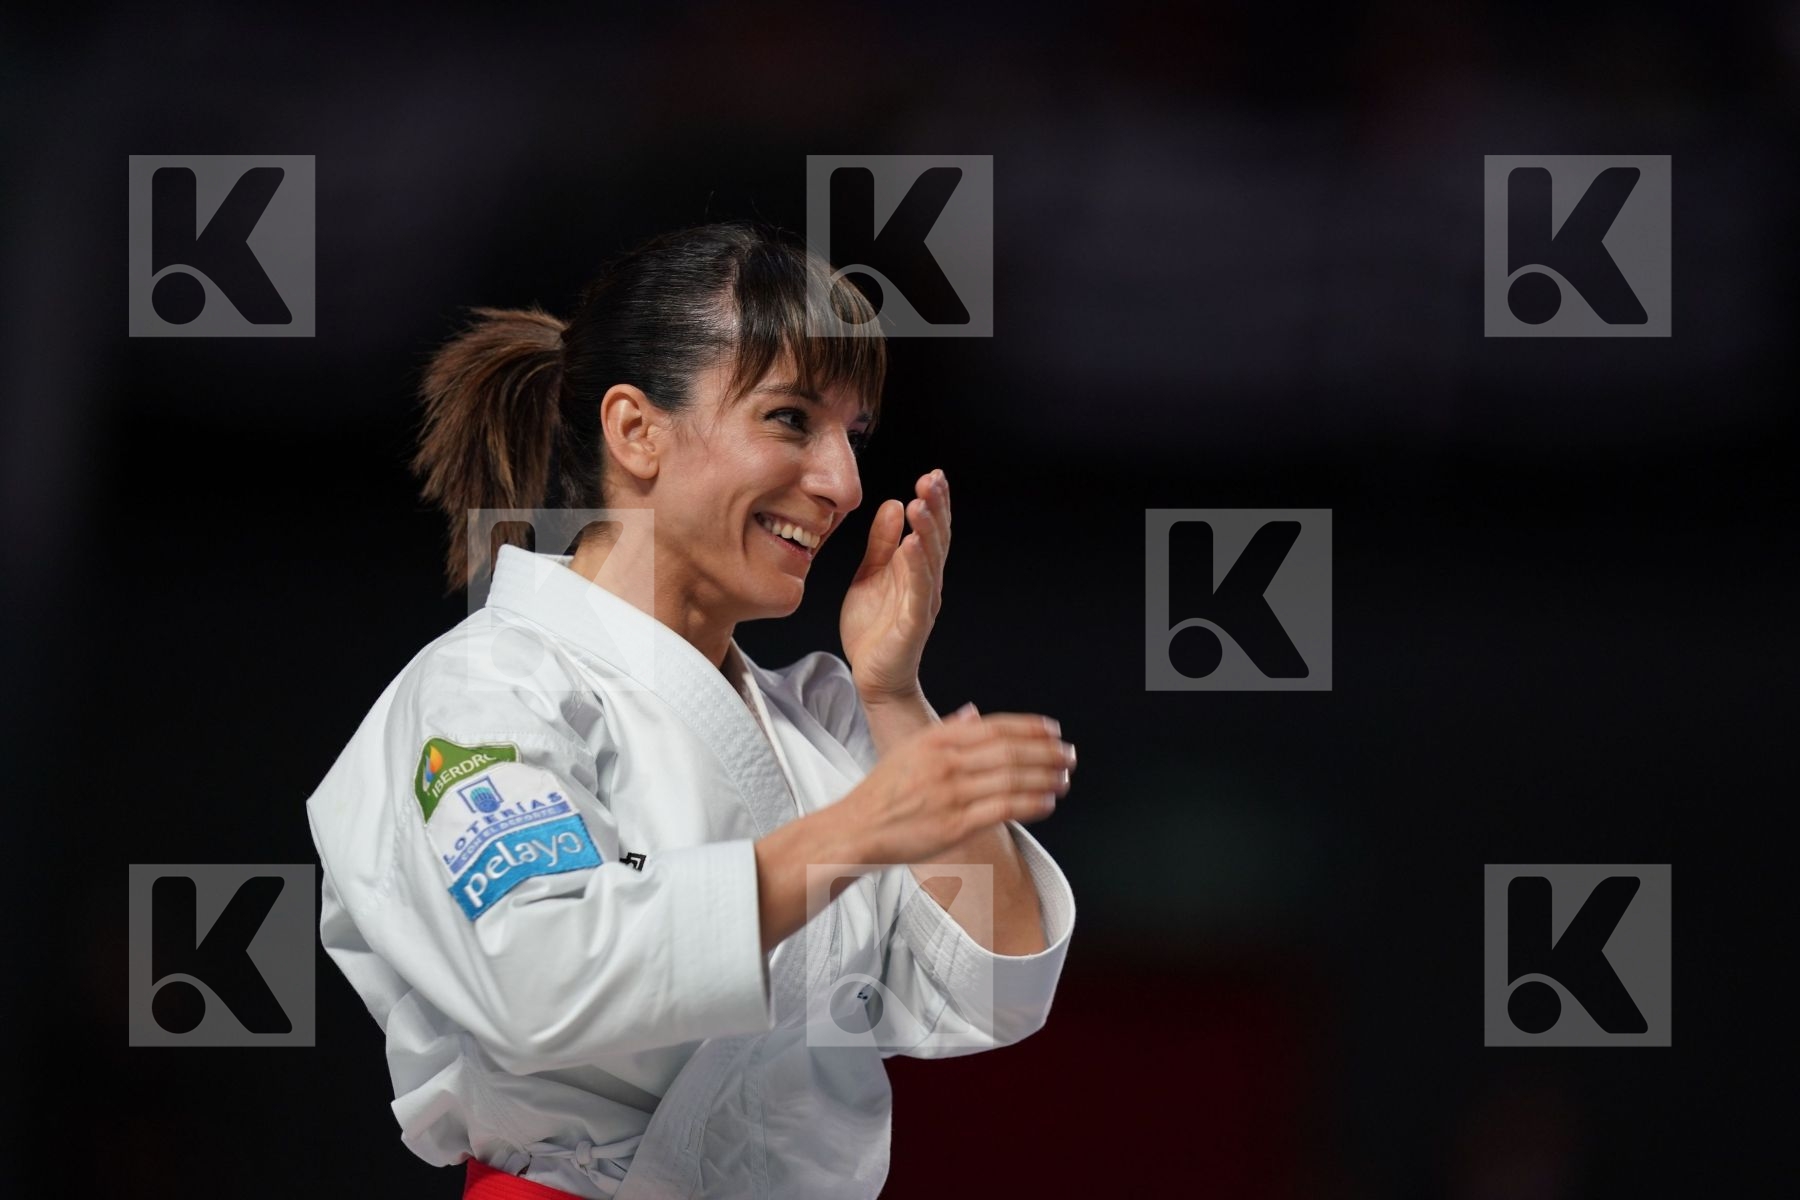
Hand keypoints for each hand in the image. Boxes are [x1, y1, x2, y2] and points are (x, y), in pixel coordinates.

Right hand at [837, 707, 1074, 864]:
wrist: (857, 828)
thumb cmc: (883, 792)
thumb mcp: (909, 749)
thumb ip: (945, 730)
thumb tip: (972, 713)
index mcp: (936, 739)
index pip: (994, 727)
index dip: (1028, 728)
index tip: (1052, 730)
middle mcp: (945, 762)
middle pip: (1009, 751)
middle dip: (1046, 752)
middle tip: (1069, 754)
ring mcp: (951, 793)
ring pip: (1012, 778)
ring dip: (1045, 777)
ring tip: (1064, 778)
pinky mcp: (955, 824)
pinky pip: (1003, 808)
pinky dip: (1031, 803)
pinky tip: (1047, 802)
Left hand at [840, 469, 950, 701]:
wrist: (872, 675)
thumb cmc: (873, 628)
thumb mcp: (870, 574)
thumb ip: (882, 543)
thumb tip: (893, 504)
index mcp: (917, 570)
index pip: (931, 530)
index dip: (934, 502)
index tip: (932, 474)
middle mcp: (926, 583)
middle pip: (937, 539)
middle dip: (936, 507)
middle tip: (931, 479)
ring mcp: (922, 602)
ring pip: (931, 561)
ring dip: (928, 530)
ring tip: (921, 503)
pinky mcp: (913, 623)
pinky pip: (919, 591)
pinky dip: (917, 566)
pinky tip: (913, 544)